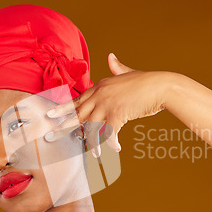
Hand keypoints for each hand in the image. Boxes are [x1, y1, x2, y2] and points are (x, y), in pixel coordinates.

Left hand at [44, 53, 169, 156]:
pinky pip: (108, 133)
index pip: (78, 99)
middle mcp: (100, 94)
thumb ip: (117, 67)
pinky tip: (116, 149)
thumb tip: (110, 57)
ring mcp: (107, 104)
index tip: (50, 115)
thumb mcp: (128, 73)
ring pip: (91, 127)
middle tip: (50, 137)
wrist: (161, 86)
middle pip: (77, 114)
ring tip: (94, 155)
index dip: (63, 108)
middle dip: (63, 127)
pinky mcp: (117, 113)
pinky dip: (111, 143)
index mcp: (100, 85)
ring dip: (92, 143)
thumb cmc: (147, 82)